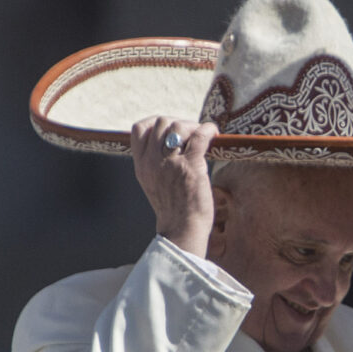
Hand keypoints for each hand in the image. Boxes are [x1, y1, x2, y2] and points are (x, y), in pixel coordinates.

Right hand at [131, 117, 218, 257]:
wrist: (182, 230)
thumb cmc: (173, 209)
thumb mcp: (154, 183)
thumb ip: (156, 164)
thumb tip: (171, 145)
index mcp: (141, 165)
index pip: (139, 129)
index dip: (155, 122)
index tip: (170, 128)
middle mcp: (152, 161)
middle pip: (161, 123)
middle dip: (178, 122)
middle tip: (191, 133)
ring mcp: (171, 163)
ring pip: (178, 126)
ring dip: (192, 126)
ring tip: (202, 135)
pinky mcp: (191, 166)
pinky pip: (199, 136)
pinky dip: (208, 130)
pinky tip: (214, 132)